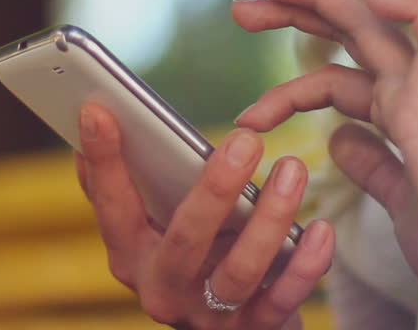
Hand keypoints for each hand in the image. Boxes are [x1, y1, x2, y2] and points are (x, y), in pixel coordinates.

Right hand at [76, 102, 334, 328]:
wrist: (228, 328)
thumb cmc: (193, 257)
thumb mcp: (155, 228)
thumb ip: (130, 184)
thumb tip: (95, 117)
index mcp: (132, 256)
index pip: (112, 207)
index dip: (104, 161)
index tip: (100, 110)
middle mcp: (164, 289)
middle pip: (185, 241)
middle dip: (216, 189)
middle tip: (247, 140)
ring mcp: (209, 315)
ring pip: (241, 270)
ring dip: (272, 218)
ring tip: (294, 169)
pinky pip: (284, 298)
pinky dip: (306, 263)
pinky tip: (322, 229)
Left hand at [232, 0, 417, 299]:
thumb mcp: (394, 197)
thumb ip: (371, 163)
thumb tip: (339, 138)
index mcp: (398, 115)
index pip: (335, 79)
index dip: (289, 85)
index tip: (248, 112)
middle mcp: (409, 95)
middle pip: (345, 37)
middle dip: (294, 14)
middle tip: (241, 7)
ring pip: (371, 28)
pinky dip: (415, 11)